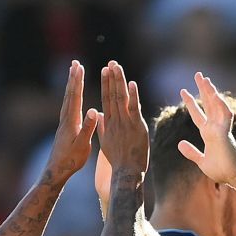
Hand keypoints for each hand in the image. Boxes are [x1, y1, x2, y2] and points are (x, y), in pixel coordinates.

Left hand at [42, 61, 99, 186]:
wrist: (56, 170)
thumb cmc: (71, 160)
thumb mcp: (82, 145)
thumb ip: (87, 128)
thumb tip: (92, 110)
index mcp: (71, 122)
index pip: (75, 97)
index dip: (78, 82)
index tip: (80, 67)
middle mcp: (65, 119)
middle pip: (69, 94)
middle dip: (73, 78)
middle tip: (75, 63)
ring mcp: (63, 123)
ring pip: (67, 99)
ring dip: (70, 85)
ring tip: (73, 73)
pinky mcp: (64, 128)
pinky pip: (68, 106)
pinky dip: (71, 96)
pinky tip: (73, 96)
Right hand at [95, 59, 148, 181]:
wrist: (125, 173)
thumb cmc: (117, 162)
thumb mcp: (106, 143)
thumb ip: (102, 128)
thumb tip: (99, 115)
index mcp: (108, 124)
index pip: (106, 99)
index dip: (106, 84)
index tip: (105, 71)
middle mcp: (115, 121)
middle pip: (112, 95)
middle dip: (111, 78)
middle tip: (111, 62)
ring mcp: (125, 123)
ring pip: (121, 98)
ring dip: (119, 81)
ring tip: (117, 66)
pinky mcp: (136, 128)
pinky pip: (134, 109)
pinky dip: (133, 96)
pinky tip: (131, 83)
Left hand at [178, 71, 235, 187]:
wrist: (234, 177)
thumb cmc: (222, 171)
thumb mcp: (202, 161)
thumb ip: (192, 152)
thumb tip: (180, 143)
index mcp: (208, 134)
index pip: (198, 114)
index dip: (191, 103)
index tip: (183, 91)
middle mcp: (215, 128)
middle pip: (208, 104)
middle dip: (203, 89)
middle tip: (198, 75)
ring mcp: (221, 129)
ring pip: (216, 106)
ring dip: (211, 92)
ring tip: (204, 79)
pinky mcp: (225, 133)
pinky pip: (224, 115)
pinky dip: (220, 104)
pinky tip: (214, 94)